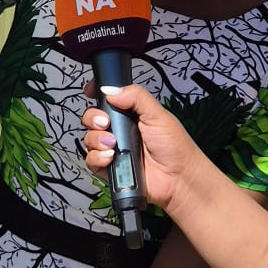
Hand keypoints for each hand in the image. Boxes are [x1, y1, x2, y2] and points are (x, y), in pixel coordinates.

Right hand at [81, 84, 203, 216]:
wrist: (177, 177)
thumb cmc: (174, 147)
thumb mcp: (157, 114)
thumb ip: (136, 97)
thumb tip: (110, 90)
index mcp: (130, 114)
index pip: (106, 100)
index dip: (96, 94)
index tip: (90, 92)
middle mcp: (119, 131)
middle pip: (92, 118)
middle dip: (93, 118)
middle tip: (106, 123)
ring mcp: (113, 149)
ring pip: (89, 139)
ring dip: (96, 139)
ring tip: (113, 144)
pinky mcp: (109, 168)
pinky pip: (91, 160)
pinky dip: (97, 157)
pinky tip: (111, 157)